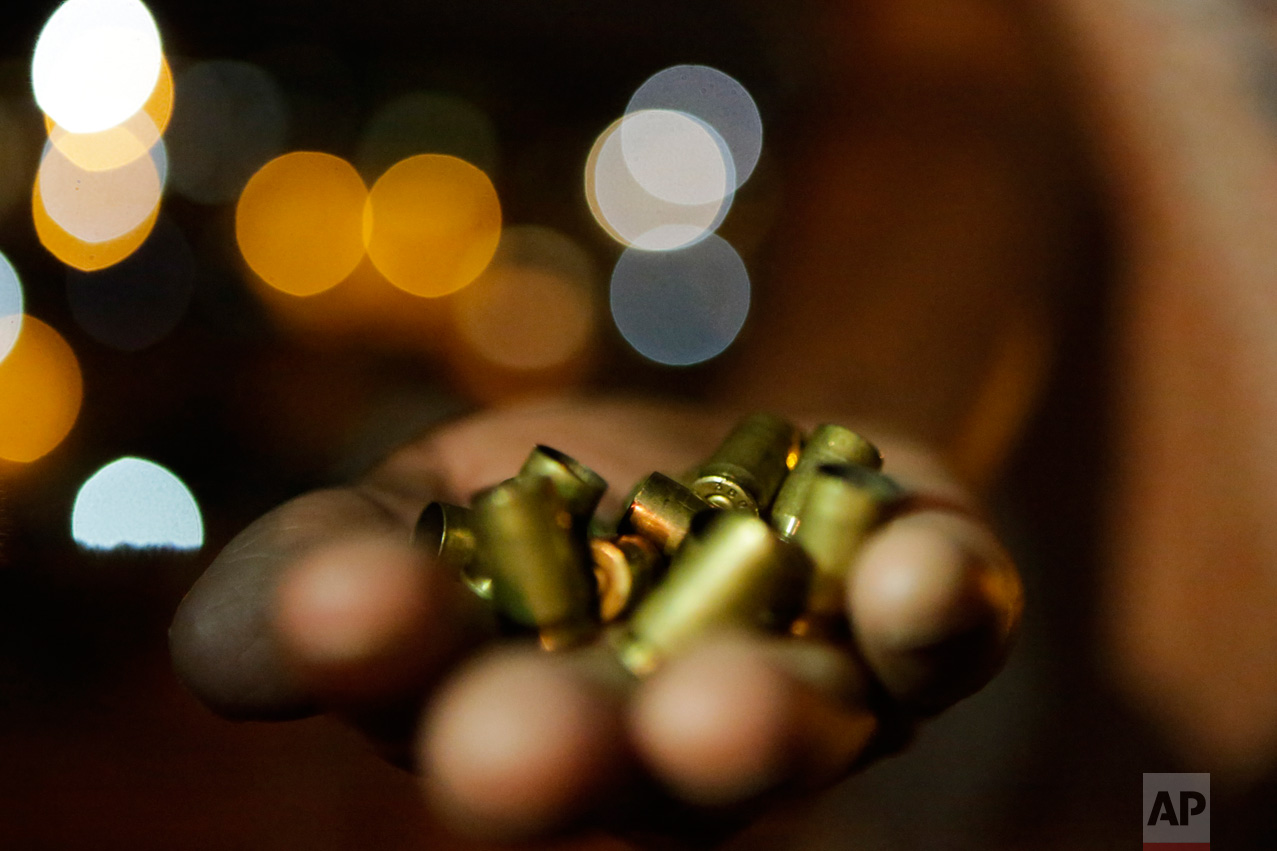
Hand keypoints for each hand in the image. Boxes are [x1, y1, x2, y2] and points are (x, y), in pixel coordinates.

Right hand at [169, 396, 1021, 841]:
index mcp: (503, 701)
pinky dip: (933, 604)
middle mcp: (655, 738)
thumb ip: (330, 568)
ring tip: (716, 715)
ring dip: (750, 726)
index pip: (419, 691)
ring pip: (783, 729)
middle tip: (506, 754)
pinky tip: (922, 571)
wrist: (745, 456)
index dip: (368, 654)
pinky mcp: (917, 626)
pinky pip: (939, 631)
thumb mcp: (421, 502)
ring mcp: (804, 692)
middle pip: (605, 762)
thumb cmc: (558, 507)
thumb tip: (231, 644)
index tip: (326, 609)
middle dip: (556, 754)